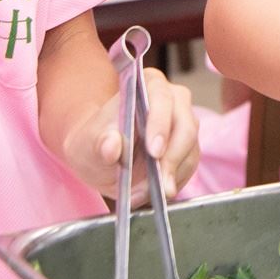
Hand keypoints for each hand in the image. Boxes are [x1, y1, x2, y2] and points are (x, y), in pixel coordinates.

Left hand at [62, 69, 199, 200]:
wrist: (100, 158)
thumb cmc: (94, 144)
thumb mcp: (88, 147)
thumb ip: (100, 145)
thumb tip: (111, 144)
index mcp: (147, 85)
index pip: (161, 97)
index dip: (160, 123)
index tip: (153, 151)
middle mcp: (172, 100)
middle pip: (185, 124)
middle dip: (173, 156)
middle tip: (161, 184)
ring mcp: (183, 124)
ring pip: (191, 147)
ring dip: (175, 172)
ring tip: (155, 193)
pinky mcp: (188, 147)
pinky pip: (190, 164)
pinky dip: (177, 179)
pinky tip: (160, 189)